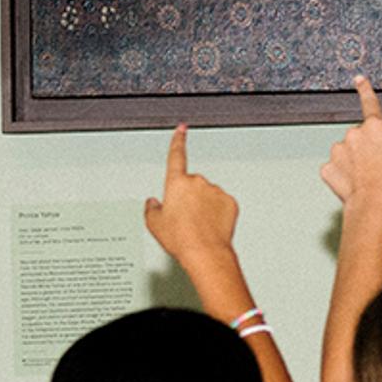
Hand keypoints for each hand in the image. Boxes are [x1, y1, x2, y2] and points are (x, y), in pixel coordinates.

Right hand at [146, 127, 240, 269]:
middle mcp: (198, 182)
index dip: (178, 140)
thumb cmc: (181, 239)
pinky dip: (217, 213)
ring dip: (204, 206)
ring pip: (208, 195)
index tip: (182, 129)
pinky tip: (211, 227)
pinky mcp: (230, 202)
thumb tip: (152, 203)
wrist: (205, 252)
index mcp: (177, 183)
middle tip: (185, 219)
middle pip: (191, 184)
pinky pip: (222, 205)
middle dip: (189, 197)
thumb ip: (151, 208)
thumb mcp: (154, 224)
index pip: (176, 155)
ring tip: (198, 227)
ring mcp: (216, 191)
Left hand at [319, 76, 381, 216]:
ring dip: (353, 160)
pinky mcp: (328, 167)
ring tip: (366, 177)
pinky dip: (342, 174)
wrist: (372, 203)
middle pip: (360, 135)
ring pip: (345, 151)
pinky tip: (353, 184)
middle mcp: (354, 134)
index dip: (365, 89)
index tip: (359, 79)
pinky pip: (335, 168)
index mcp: (375, 127)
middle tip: (378, 164)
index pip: (370, 103)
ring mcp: (338, 150)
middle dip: (367, 146)